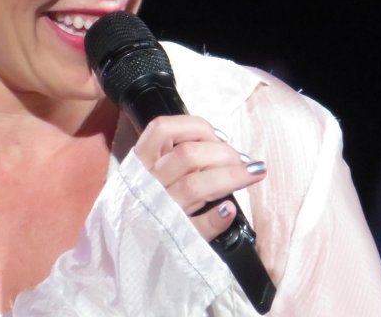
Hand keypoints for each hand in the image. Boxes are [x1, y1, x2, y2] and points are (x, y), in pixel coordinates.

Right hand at [133, 115, 265, 240]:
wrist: (127, 253)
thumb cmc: (147, 204)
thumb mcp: (150, 173)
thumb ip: (174, 154)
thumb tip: (219, 140)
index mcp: (141, 163)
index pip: (162, 130)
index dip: (195, 127)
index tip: (217, 136)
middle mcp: (148, 184)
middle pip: (187, 155)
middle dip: (223, 151)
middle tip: (241, 158)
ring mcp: (160, 212)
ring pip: (195, 186)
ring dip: (231, 176)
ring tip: (253, 173)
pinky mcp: (173, 240)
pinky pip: (197, 227)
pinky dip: (216, 217)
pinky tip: (229, 210)